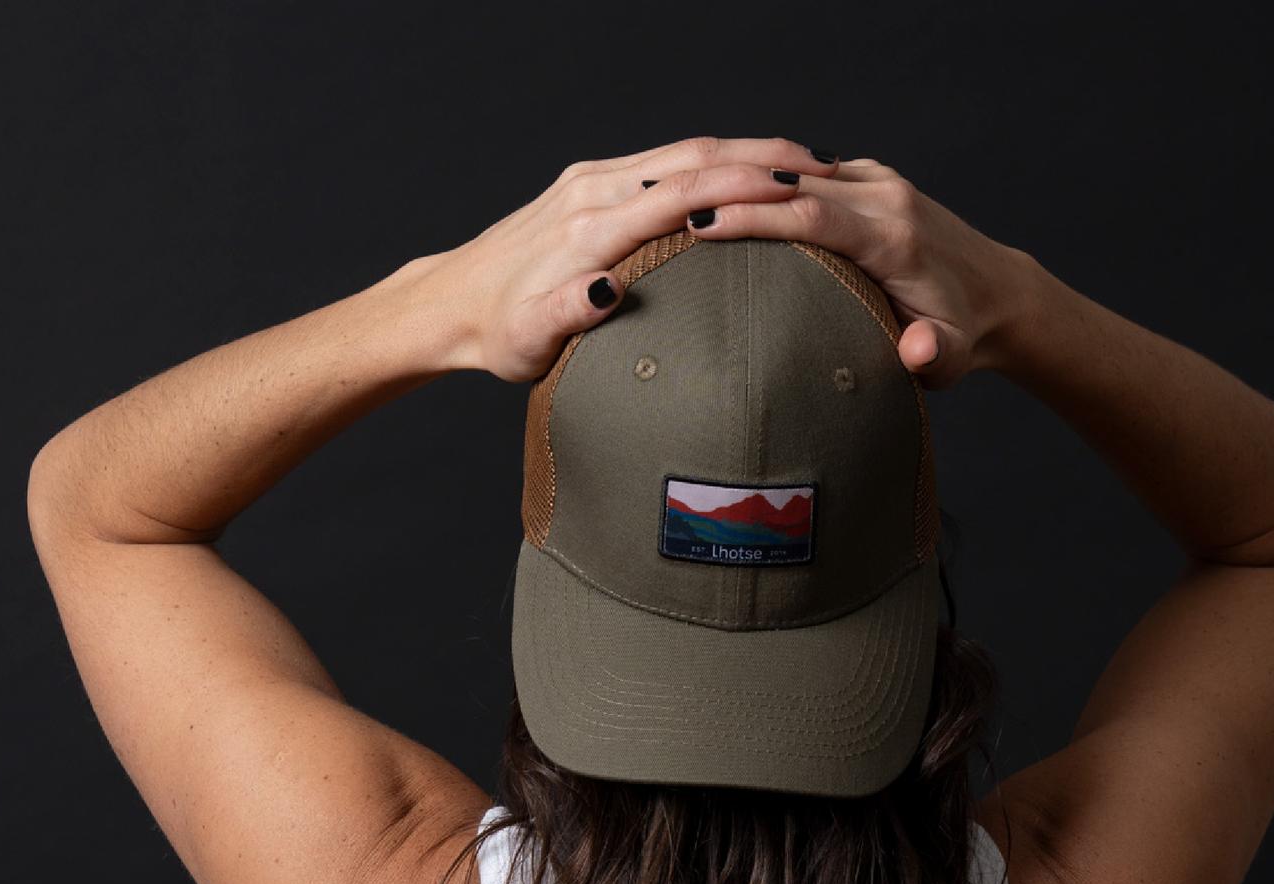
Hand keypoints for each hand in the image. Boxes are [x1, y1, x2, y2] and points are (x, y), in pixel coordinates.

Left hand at [380, 136, 843, 381]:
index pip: (678, 194)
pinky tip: (745, 173)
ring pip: (682, 151)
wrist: (450, 304)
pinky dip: (712, 161)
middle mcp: (591, 191)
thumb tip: (607, 291)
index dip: (740, 189)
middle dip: (758, 158)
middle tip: (822, 167)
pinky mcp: (588, 183)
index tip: (796, 191)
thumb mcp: (528, 342)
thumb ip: (566, 316)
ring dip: (742, 153)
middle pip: (691, 158)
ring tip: (801, 165)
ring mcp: (590, 181)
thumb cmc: (497, 334)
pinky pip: (664, 161)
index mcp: (587, 229)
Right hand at [664, 157, 1036, 388]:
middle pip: (794, 184)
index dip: (754, 218)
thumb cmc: (963, 335)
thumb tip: (917, 350)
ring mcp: (879, 183)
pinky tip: (725, 198)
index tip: (700, 224)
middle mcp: (886, 198)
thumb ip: (931, 356)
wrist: (999, 295)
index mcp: (893, 237)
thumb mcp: (950, 359)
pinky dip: (767, 183)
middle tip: (668, 207)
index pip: (811, 216)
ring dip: (743, 182)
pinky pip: (808, 176)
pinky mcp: (871, 183)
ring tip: (682, 199)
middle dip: (731, 192)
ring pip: (798, 172)